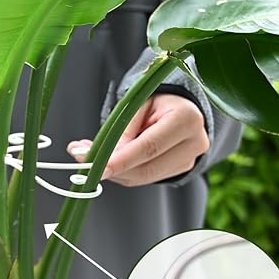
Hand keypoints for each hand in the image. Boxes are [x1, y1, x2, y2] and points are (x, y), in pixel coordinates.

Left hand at [67, 93, 209, 185]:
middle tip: (84, 160)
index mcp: (186, 119)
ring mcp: (190, 160)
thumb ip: (121, 128)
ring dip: (114, 170)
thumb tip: (99, 155)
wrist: (180, 106)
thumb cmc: (157, 101)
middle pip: (146, 168)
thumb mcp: (138, 103)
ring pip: (144, 177)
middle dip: (112, 168)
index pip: (149, 147)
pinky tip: (110, 160)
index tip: (97, 167)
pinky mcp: (181, 170)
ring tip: (92, 155)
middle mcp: (194, 142)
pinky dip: (123, 171)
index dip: (121, 160)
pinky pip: (145, 177)